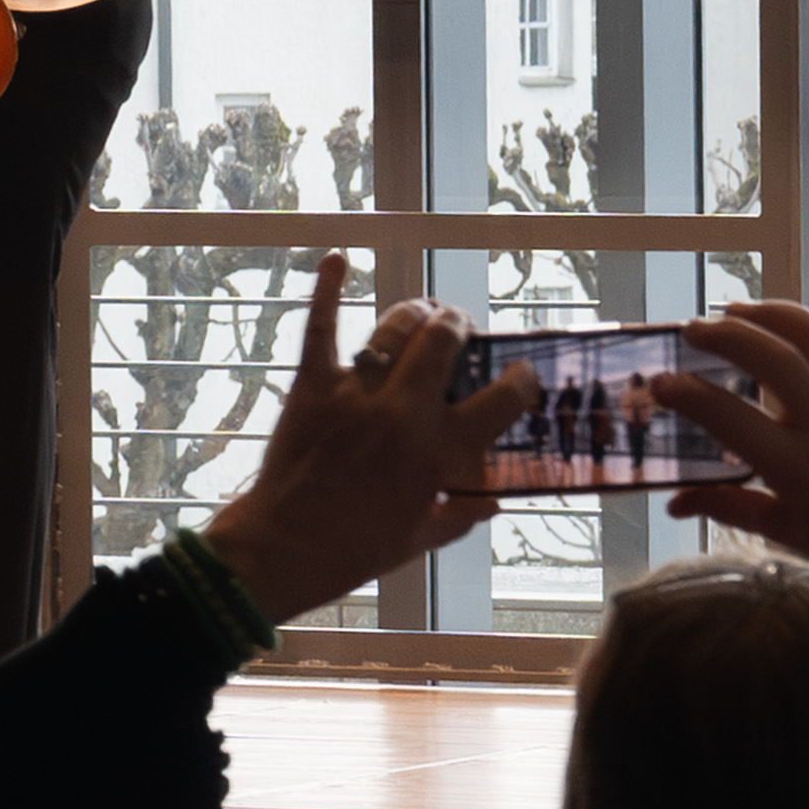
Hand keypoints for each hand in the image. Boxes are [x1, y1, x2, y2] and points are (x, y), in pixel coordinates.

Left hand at [195, 270, 506, 628]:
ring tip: (423, 314)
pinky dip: (328, 290)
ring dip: (415, 315)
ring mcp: (356, 394)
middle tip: (461, 330)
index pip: (502, 399)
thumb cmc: (357, 549)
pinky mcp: (312, 386)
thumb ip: (461, 516)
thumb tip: (491, 502)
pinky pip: (321, 328)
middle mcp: (405, 413)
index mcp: (441, 451)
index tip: (521, 375)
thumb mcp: (423, 539)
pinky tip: (338, 259)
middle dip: (460, 327)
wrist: (287, 547)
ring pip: (396, 330)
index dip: (520, 380)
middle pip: (446, 344)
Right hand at [657, 295, 808, 625]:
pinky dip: (804, 335)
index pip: (730, 418)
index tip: (661, 384)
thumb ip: (730, 510)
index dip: (688, 396)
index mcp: (801, 471)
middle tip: (691, 330)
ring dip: (768, 314)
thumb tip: (674, 501)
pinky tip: (782, 337)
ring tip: (734, 310)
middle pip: (772, 358)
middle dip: (724, 335)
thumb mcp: (789, 537)